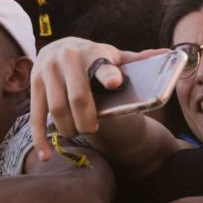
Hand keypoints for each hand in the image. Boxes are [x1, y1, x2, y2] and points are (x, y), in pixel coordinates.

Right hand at [30, 37, 162, 160]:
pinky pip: (36, 116)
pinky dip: (41, 138)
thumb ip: (137, 60)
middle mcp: (66, 58)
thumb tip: (169, 54)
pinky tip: (47, 156)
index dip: (108, 74)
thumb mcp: (113, 55)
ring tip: (77, 132)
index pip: (102, 65)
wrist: (59, 46)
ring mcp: (46, 71)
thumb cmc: (93, 56)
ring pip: (57, 110)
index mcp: (92, 51)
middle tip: (92, 129)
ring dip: (69, 128)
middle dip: (87, 121)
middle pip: (78, 98)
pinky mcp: (34, 85)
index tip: (114, 83)